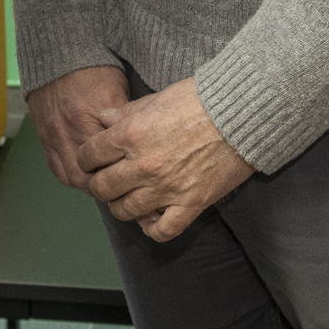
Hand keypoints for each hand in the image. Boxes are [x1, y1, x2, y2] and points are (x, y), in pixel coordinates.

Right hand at [25, 65, 130, 189]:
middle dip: (104, 185)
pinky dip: (70, 174)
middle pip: (85, 176)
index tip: (135, 175)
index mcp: (87, 118)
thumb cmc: (90, 71)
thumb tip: (143, 140)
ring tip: (104, 181)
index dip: (121, 172)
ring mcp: (53, 137)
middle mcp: (66, 132)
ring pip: (70, 177)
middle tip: (121, 185)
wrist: (57, 57)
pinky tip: (83, 172)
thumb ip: (127, 118)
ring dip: (87, 183)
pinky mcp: (44, 138)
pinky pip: (56, 168)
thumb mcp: (117, 90)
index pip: (106, 159)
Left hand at [74, 76, 254, 241]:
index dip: (86, 159)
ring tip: (126, 197)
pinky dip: (151, 228)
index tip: (90, 160)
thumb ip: (125, 113)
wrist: (242, 114)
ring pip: (125, 211)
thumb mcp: (155, 98)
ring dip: (121, 206)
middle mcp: (143, 166)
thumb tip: (103, 120)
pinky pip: (162, 230)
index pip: (90, 155)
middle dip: (99, 184)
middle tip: (106, 180)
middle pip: (102, 188)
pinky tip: (150, 218)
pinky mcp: (191, 204)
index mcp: (131, 135)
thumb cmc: (200, 99)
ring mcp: (167, 188)